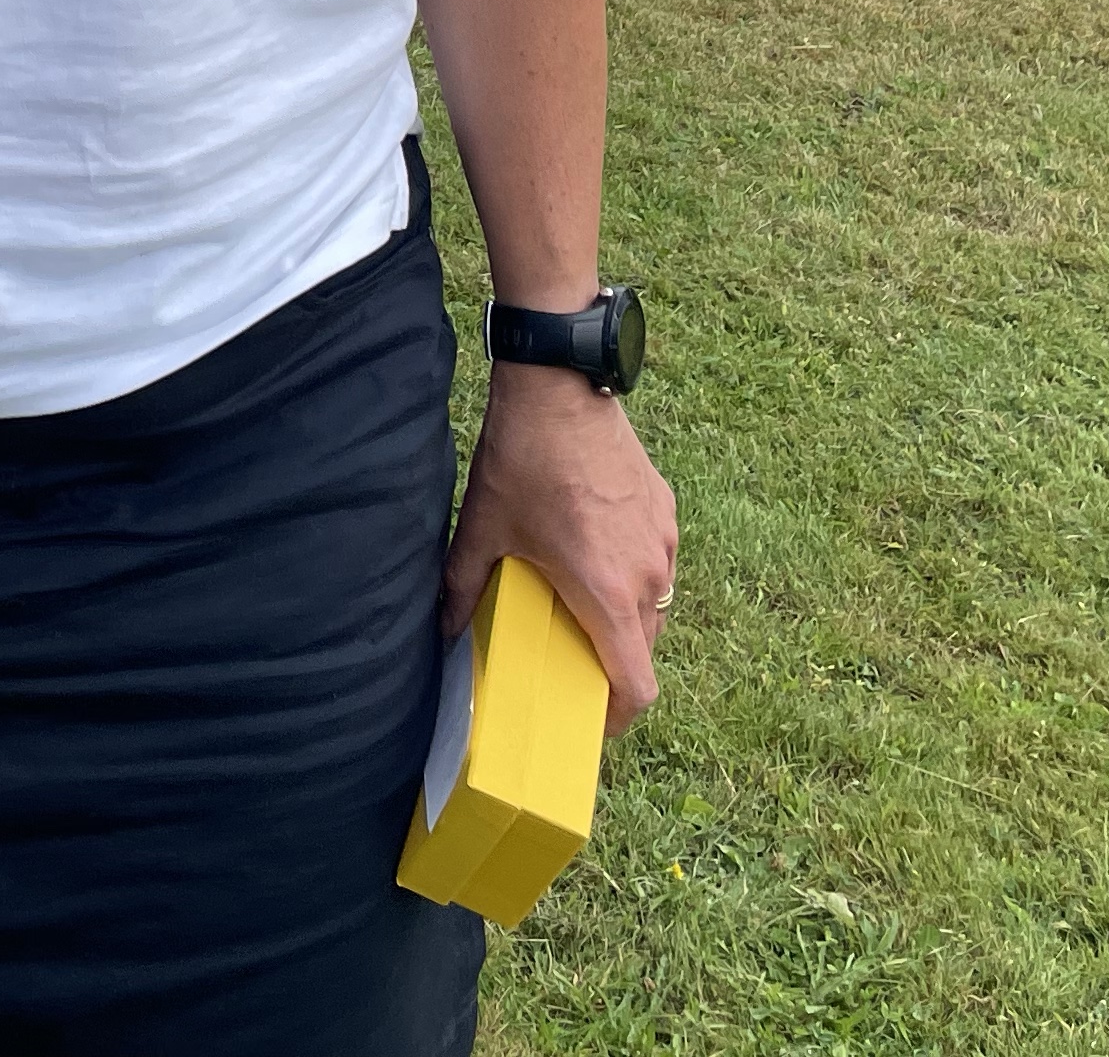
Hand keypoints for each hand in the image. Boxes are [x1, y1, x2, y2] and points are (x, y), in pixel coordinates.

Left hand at [444, 367, 677, 734]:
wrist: (560, 387)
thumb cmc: (523, 461)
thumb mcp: (482, 529)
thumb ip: (462, 587)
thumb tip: (443, 629)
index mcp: (606, 592)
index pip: (637, 685)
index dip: (618, 717)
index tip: (592, 721)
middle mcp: (646, 574)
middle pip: (645, 647)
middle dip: (612, 661)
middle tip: (571, 656)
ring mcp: (662, 541)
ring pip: (654, 604)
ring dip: (625, 615)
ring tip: (579, 600)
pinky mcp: (665, 510)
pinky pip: (656, 562)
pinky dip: (633, 572)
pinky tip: (593, 550)